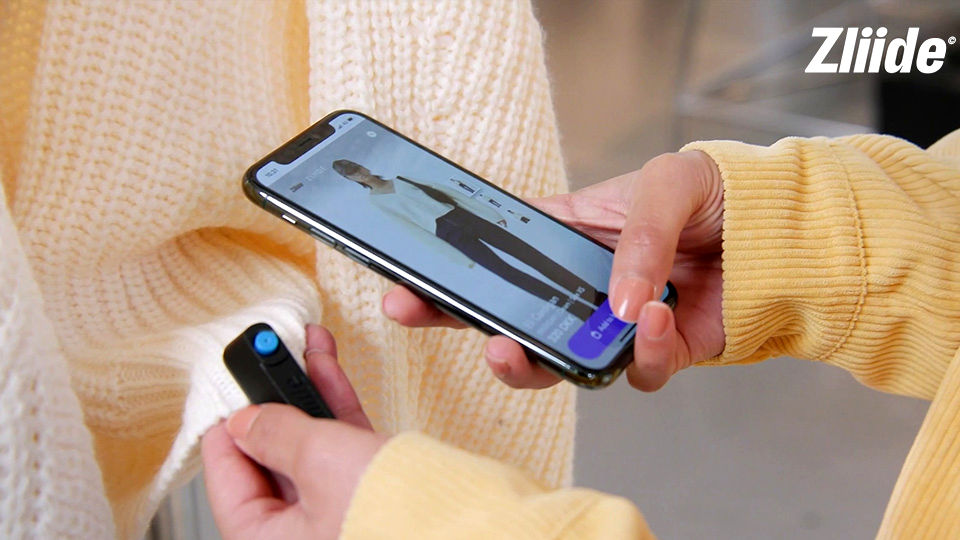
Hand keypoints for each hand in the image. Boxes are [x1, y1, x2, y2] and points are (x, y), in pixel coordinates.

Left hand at [202, 324, 387, 539]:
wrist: (467, 526)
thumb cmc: (392, 519)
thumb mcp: (318, 460)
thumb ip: (275, 432)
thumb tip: (245, 419)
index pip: (227, 481)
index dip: (227, 428)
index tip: (228, 392)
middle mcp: (299, 536)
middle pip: (270, 460)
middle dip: (272, 401)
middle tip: (265, 362)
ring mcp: (336, 516)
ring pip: (308, 447)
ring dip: (305, 394)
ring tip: (300, 349)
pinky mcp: (369, 497)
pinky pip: (340, 448)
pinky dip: (335, 409)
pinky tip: (326, 369)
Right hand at [382, 151, 723, 390]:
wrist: (786, 228)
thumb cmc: (717, 191)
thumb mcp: (666, 182)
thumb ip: (634, 237)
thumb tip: (615, 307)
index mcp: (565, 237)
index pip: (494, 256)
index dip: (446, 276)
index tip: (404, 290)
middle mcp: (582, 286)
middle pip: (513, 320)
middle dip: (479, 333)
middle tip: (465, 332)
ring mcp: (617, 325)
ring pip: (564, 362)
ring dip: (550, 359)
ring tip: (553, 339)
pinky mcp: (661, 353)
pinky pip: (638, 372)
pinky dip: (644, 353)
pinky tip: (655, 318)